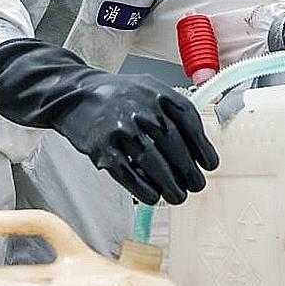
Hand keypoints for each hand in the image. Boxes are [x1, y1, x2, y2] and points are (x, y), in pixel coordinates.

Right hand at [51, 73, 216, 206]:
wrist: (75, 95)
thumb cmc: (117, 96)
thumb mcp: (149, 89)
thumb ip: (174, 109)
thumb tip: (200, 143)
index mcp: (158, 94)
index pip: (190, 123)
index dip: (203, 148)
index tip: (210, 165)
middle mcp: (142, 110)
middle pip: (175, 148)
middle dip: (189, 173)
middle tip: (196, 185)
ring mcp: (122, 130)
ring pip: (154, 165)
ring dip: (171, 186)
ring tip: (178, 196)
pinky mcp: (103, 149)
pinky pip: (129, 175)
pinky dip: (144, 189)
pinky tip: (153, 196)